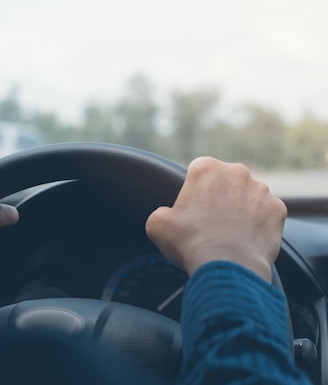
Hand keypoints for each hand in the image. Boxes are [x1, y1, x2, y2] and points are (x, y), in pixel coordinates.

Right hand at [145, 156, 286, 281]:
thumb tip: (167, 216)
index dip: (193, 191)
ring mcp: (262, 190)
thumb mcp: (157, 224)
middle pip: (225, 182)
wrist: (227, 265)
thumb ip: (161, 212)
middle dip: (218, 198)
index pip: (198, 172)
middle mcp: (237, 172)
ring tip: (228, 234)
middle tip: (209, 222)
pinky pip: (266, 214)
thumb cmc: (190, 241)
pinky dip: (258, 225)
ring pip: (247, 197)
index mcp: (206, 168)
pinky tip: (245, 240)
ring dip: (240, 210)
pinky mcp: (278, 210)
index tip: (191, 209)